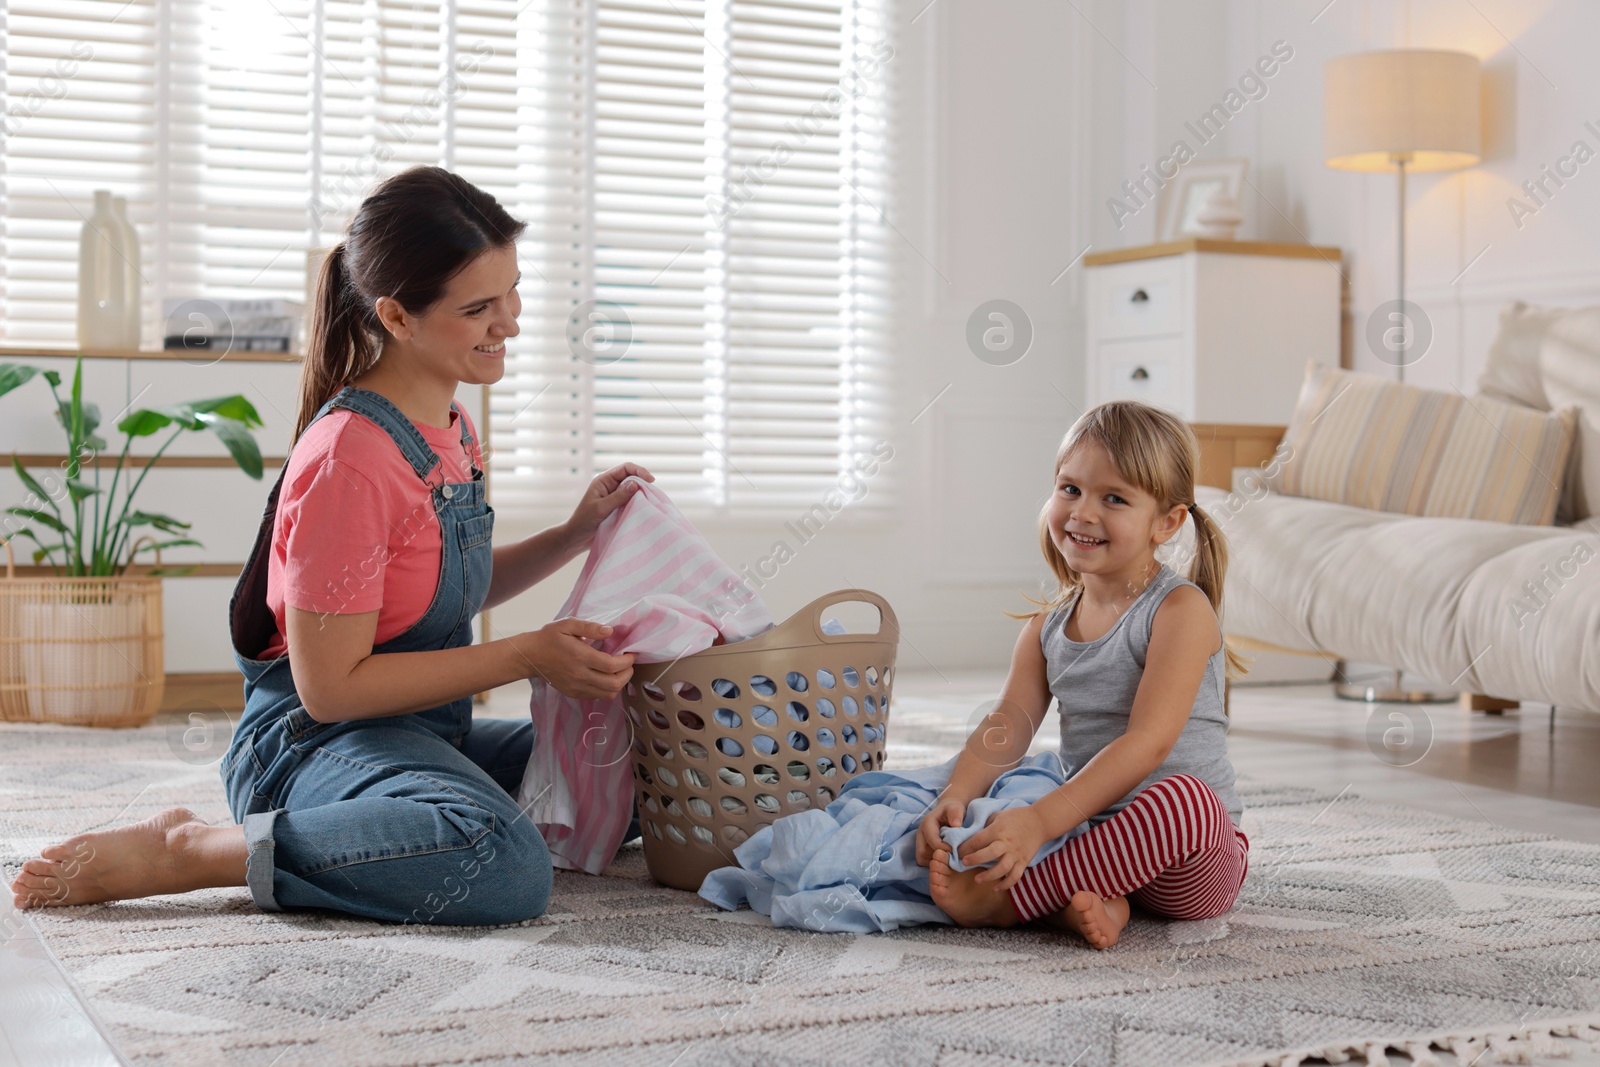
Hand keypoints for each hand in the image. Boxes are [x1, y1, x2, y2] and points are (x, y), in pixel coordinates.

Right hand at [520, 618, 635, 699]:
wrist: (531, 656)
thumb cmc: (550, 638)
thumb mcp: (568, 625)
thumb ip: (590, 627)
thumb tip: (609, 631)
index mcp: (580, 657)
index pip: (612, 665)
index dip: (627, 661)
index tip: (631, 654)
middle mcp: (580, 675)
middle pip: (614, 683)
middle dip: (627, 674)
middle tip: (628, 663)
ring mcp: (577, 687)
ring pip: (608, 693)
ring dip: (619, 683)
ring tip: (620, 671)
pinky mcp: (574, 693)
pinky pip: (597, 696)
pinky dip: (607, 689)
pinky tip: (606, 677)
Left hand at [564, 463, 654, 551]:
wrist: (577, 538)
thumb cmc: (584, 521)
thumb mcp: (601, 508)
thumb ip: (618, 496)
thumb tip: (636, 484)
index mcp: (603, 480)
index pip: (625, 468)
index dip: (640, 471)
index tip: (651, 480)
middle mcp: (610, 485)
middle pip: (632, 477)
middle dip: (643, 482)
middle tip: (652, 493)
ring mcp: (615, 496)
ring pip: (633, 490)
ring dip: (641, 494)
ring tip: (650, 500)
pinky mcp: (618, 507)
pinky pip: (632, 501)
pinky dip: (639, 503)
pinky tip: (644, 508)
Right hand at [915, 796, 966, 866]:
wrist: (949, 811)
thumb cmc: (953, 810)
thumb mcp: (956, 808)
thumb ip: (956, 814)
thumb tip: (956, 824)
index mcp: (927, 824)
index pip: (931, 840)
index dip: (943, 848)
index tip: (955, 851)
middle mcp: (921, 834)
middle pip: (923, 852)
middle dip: (937, 857)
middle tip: (951, 858)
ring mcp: (920, 842)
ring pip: (922, 858)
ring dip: (935, 861)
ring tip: (949, 860)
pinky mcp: (923, 849)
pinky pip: (924, 861)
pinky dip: (934, 863)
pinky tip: (945, 860)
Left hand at [955, 805, 1048, 892]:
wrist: (1040, 822)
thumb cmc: (1016, 817)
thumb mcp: (998, 815)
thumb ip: (986, 826)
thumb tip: (969, 835)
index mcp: (998, 830)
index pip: (979, 839)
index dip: (966, 847)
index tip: (957, 852)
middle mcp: (1006, 843)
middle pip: (989, 854)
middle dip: (975, 859)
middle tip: (964, 864)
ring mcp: (1016, 854)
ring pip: (1003, 868)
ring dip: (989, 876)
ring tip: (978, 880)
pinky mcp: (1024, 862)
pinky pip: (1015, 876)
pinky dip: (1006, 884)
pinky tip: (996, 888)